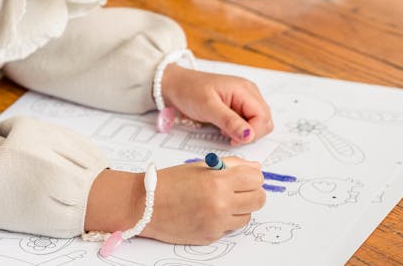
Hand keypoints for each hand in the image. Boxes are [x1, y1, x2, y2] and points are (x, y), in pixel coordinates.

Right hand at [85, 157, 265, 244]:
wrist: (144, 206)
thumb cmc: (169, 182)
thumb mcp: (199, 166)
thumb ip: (230, 165)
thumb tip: (255, 168)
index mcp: (217, 181)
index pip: (256, 178)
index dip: (252, 176)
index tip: (244, 176)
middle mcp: (220, 204)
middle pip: (259, 199)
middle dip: (251, 192)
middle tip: (237, 189)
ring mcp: (217, 223)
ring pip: (248, 216)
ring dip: (240, 208)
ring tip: (220, 200)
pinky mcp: (212, 237)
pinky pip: (231, 228)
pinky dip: (225, 219)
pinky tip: (208, 211)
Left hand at [161, 65, 272, 144]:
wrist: (175, 85)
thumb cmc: (189, 91)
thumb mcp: (208, 107)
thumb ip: (230, 121)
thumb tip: (249, 136)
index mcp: (244, 89)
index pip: (263, 117)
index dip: (253, 132)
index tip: (234, 139)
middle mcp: (249, 93)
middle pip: (265, 121)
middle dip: (250, 133)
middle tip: (228, 135)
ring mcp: (244, 99)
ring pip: (258, 123)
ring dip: (244, 132)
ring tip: (224, 129)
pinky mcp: (238, 106)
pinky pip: (247, 122)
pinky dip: (239, 129)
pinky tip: (224, 127)